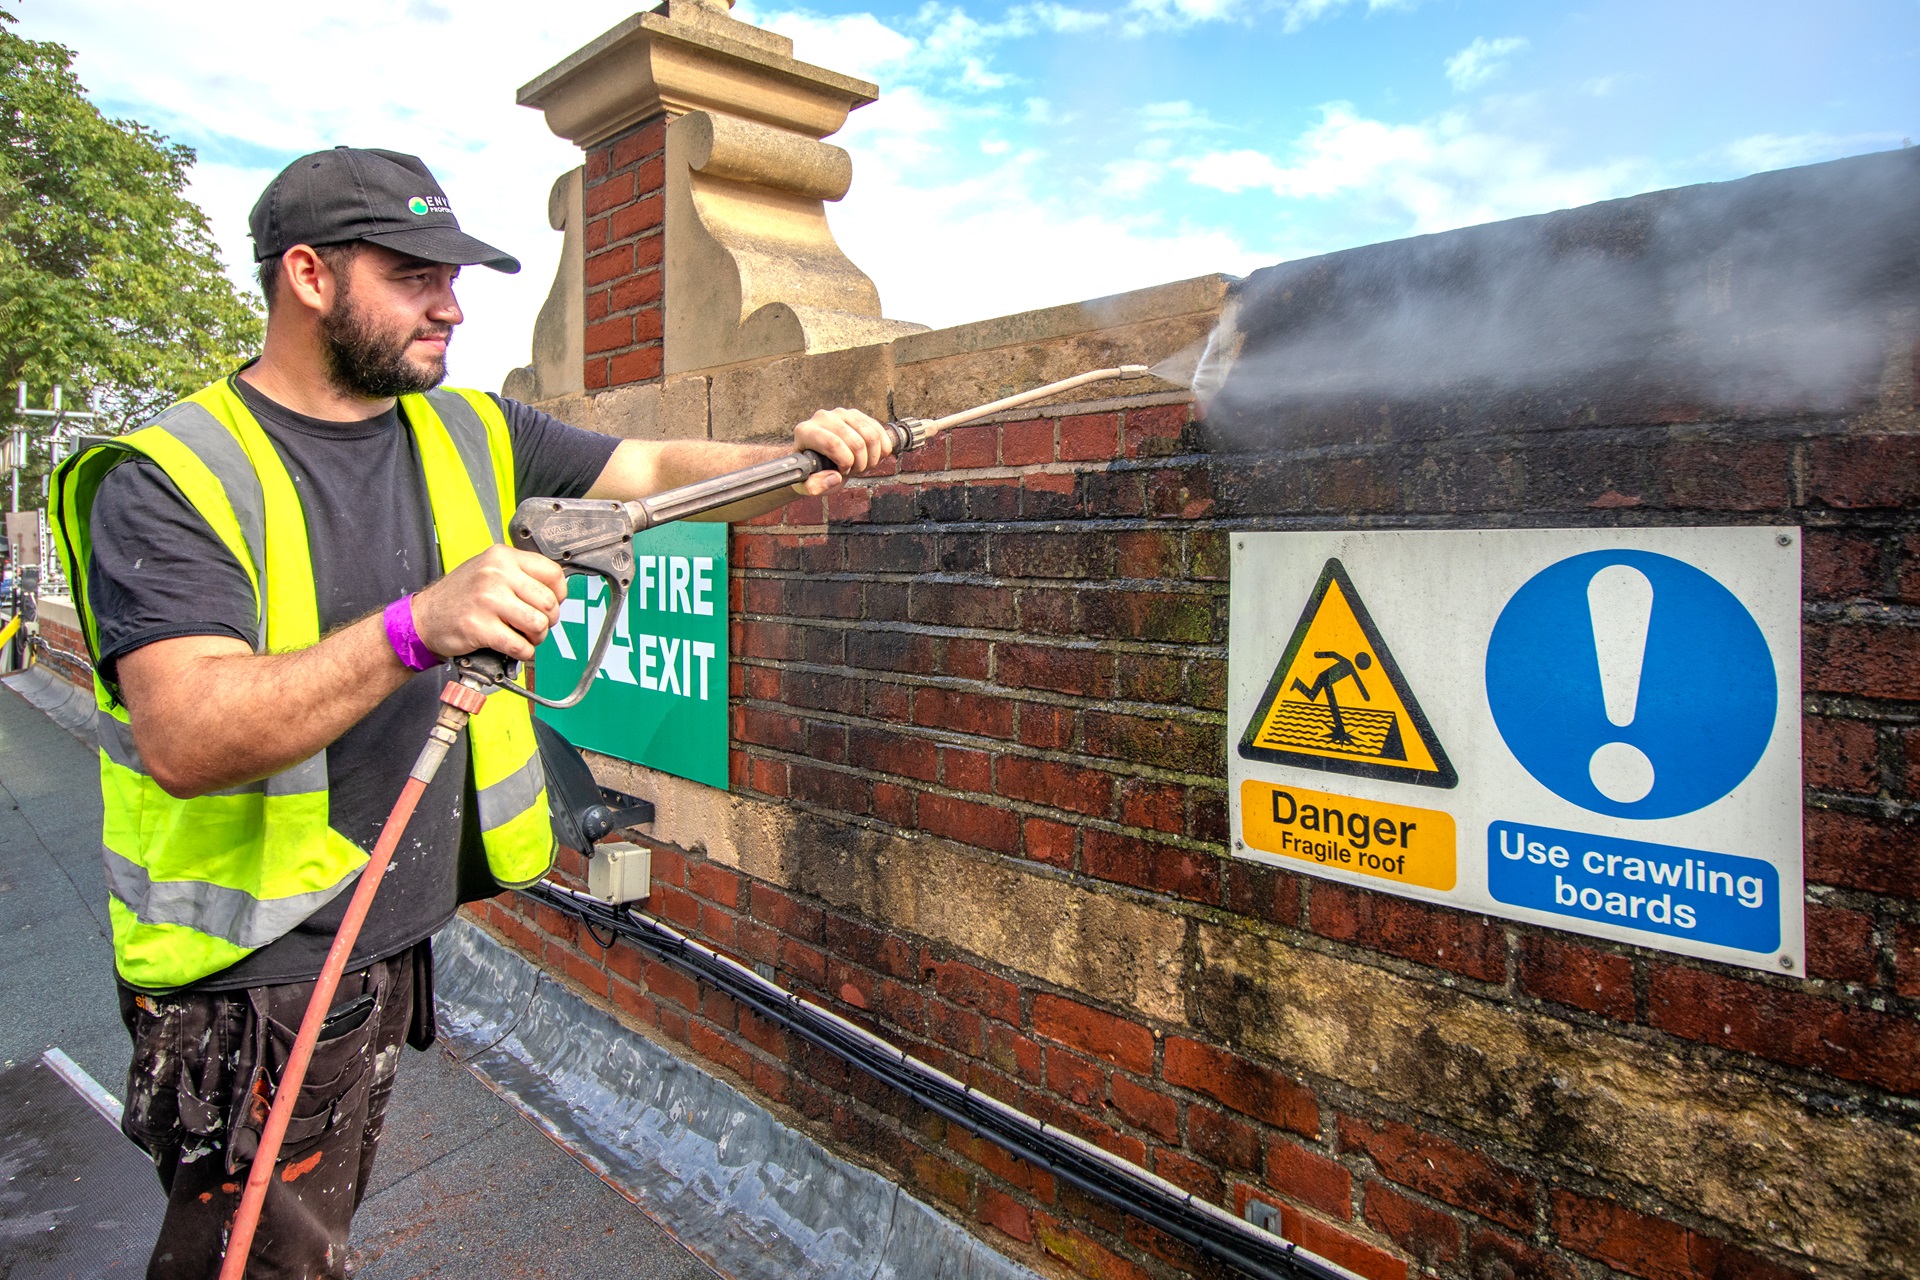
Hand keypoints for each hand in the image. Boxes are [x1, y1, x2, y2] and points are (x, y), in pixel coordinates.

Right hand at [409, 545, 565, 662]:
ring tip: (525, 637)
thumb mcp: (488, 570)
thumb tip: (556, 590)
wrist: (424, 617)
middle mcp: (496, 574)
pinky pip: (520, 646)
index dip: (559, 594)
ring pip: (538, 624)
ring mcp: (487, 600)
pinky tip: (515, 648)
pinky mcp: (480, 627)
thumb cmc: (459, 595)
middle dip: (548, 620)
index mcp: (502, 557)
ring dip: (536, 638)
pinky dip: (523, 653)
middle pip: (549, 602)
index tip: (552, 603)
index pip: (553, 573)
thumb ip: (519, 574)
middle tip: (535, 625)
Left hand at [793, 407, 893, 494]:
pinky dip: (883, 447)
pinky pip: (878, 430)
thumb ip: (814, 486)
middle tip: (854, 471)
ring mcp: (841, 413)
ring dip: (872, 457)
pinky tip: (874, 456)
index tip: (843, 472)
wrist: (819, 458)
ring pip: (870, 435)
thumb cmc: (813, 472)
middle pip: (856, 442)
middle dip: (861, 463)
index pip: (833, 444)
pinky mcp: (855, 414)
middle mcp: (822, 417)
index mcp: (805, 432)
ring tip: (862, 464)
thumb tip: (835, 477)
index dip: (845, 462)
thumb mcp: (807, 485)